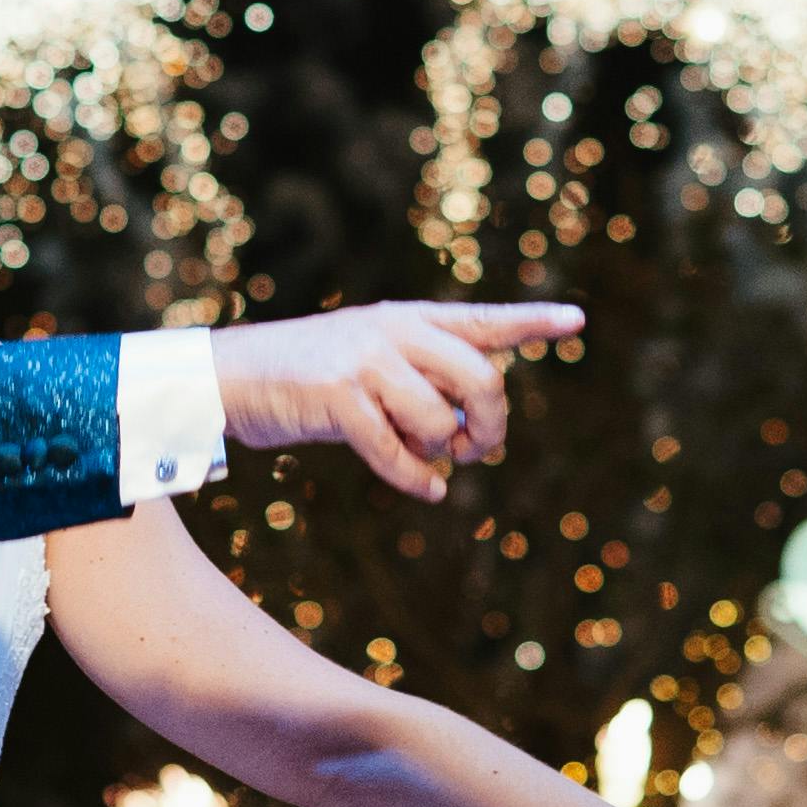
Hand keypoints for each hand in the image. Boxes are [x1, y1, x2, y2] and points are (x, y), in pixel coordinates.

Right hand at [207, 302, 583, 500]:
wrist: (228, 376)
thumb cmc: (305, 376)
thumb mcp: (368, 357)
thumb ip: (421, 376)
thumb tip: (470, 429)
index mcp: (406, 317)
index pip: (482, 319)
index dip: (532, 322)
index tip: (578, 321)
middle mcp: (392, 331)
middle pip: (481, 380)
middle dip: (490, 426)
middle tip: (477, 449)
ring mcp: (365, 361)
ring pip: (441, 422)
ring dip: (443, 454)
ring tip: (429, 460)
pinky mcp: (338, 397)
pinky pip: (398, 451)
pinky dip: (417, 478)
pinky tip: (427, 489)